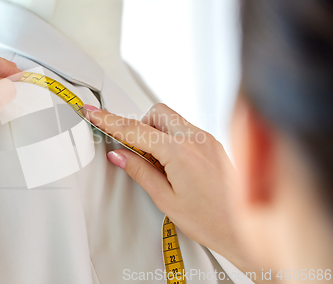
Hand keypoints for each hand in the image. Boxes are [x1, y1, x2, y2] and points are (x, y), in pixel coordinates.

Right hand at [84, 103, 245, 267]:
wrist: (247, 229)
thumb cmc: (212, 220)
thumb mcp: (166, 199)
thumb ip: (140, 171)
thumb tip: (119, 154)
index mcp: (180, 151)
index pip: (135, 129)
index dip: (110, 121)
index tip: (94, 113)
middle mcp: (196, 139)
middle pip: (156, 113)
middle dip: (140, 126)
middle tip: (134, 151)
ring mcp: (208, 140)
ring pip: (172, 120)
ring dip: (157, 133)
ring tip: (157, 163)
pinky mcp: (214, 145)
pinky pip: (186, 130)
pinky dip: (172, 139)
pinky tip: (173, 164)